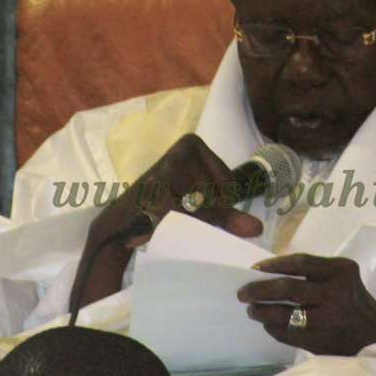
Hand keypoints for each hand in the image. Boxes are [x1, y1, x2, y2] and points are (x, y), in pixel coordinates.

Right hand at [73, 134, 263, 308]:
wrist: (120, 223)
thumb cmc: (166, 207)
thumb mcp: (202, 205)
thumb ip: (230, 215)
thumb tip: (255, 228)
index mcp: (194, 145)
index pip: (231, 187)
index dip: (219, 204)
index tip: (191, 200)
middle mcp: (180, 151)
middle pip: (217, 200)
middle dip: (203, 216)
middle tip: (176, 211)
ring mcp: (166, 170)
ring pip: (202, 212)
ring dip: (187, 224)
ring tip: (166, 218)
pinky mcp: (153, 192)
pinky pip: (184, 220)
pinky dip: (175, 230)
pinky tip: (156, 227)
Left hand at [237, 254, 375, 355]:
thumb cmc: (354, 300)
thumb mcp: (342, 277)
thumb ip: (313, 273)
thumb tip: (267, 274)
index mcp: (341, 272)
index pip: (300, 262)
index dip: (273, 264)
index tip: (255, 268)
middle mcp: (336, 294)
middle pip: (288, 288)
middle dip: (259, 290)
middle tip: (243, 293)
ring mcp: (330, 321)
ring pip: (284, 315)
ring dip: (262, 312)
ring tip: (253, 310)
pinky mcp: (323, 342)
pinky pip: (289, 335)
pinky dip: (274, 329)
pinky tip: (269, 324)